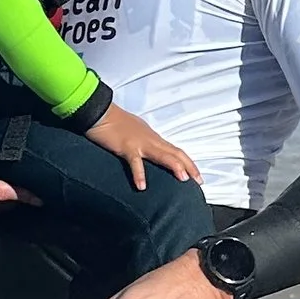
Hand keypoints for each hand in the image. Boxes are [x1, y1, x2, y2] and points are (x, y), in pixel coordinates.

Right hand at [84, 102, 200, 191]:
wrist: (100, 112)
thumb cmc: (115, 122)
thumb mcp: (135, 132)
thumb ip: (144, 142)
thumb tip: (150, 152)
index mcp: (153, 138)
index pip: (175, 151)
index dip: (188, 162)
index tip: (197, 175)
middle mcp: (151, 140)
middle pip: (175, 153)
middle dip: (189, 166)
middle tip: (200, 180)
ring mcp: (139, 143)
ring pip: (162, 155)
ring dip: (174, 166)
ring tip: (183, 179)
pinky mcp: (126, 147)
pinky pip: (135, 162)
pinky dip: (139, 174)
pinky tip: (142, 186)